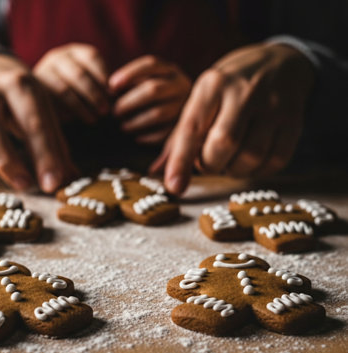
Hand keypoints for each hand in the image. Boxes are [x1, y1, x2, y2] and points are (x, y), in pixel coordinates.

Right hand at [34, 43, 109, 122]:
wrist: (44, 102)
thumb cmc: (79, 95)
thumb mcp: (91, 84)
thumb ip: (102, 86)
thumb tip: (114, 95)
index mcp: (75, 52)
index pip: (92, 57)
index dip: (104, 75)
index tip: (113, 94)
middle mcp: (57, 57)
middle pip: (79, 74)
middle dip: (94, 94)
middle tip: (105, 111)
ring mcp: (44, 72)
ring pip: (64, 90)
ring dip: (81, 107)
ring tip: (93, 119)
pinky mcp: (35, 90)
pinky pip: (50, 102)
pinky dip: (64, 112)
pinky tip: (75, 121)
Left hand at [109, 55, 190, 143]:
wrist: (190, 117)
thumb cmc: (155, 99)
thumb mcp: (149, 84)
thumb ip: (132, 83)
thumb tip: (110, 90)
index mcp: (171, 71)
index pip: (151, 64)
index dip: (129, 73)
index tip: (111, 86)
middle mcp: (181, 86)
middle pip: (153, 89)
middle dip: (129, 101)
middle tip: (115, 111)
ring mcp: (185, 106)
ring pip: (158, 113)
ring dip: (136, 121)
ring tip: (123, 127)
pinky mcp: (184, 126)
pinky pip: (164, 133)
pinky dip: (148, 136)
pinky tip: (137, 138)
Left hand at [151, 43, 315, 193]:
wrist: (280, 63)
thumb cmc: (229, 90)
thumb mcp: (202, 100)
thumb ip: (180, 137)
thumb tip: (158, 171)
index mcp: (212, 85)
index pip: (192, 128)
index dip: (181, 161)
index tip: (175, 187)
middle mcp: (244, 91)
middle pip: (223, 144)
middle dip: (211, 165)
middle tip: (210, 161)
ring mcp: (273, 105)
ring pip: (250, 155)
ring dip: (234, 169)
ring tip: (230, 159)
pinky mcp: (294, 120)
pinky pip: (275, 160)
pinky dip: (258, 171)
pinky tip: (250, 161)